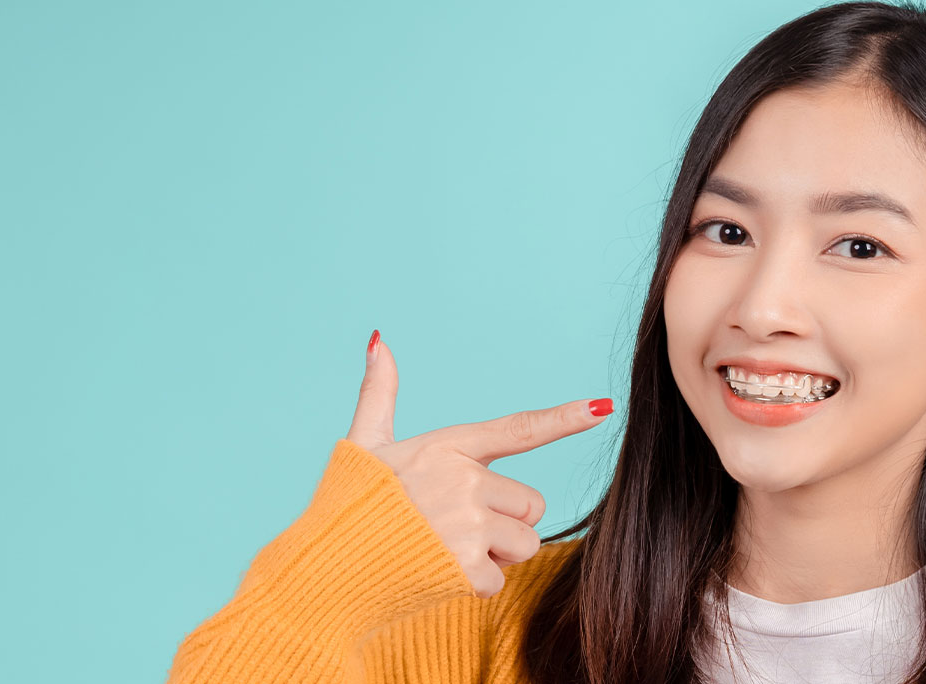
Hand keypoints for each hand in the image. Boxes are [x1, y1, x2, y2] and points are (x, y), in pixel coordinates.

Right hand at [344, 330, 611, 597]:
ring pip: (524, 544)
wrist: (322, 567)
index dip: (564, 418)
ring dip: (495, 557)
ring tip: (444, 550)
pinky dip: (472, 585)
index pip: (518, 429)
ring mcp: (466, 522)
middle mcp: (463, 479)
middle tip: (455, 527)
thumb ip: (380, 395)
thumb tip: (380, 340)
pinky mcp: (464, 565)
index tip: (603, 407)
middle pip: (532, 505)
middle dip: (506, 523)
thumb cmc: (347, 505)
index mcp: (447, 446)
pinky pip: (498, 580)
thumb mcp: (364, 445)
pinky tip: (435, 574)